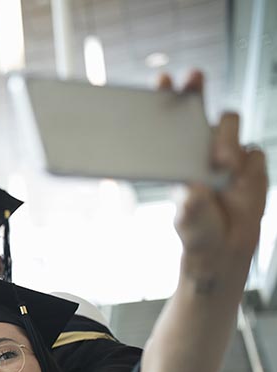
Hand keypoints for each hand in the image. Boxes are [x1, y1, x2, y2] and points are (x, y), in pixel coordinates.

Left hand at [160, 71, 267, 282]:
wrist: (226, 248)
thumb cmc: (197, 229)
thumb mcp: (187, 217)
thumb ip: (192, 203)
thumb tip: (196, 190)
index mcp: (177, 155)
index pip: (171, 121)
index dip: (167, 97)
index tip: (162, 80)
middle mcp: (201, 148)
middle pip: (201, 107)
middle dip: (197, 89)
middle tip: (193, 78)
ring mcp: (228, 152)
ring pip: (231, 124)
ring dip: (226, 140)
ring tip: (222, 167)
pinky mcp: (251, 163)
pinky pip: (254, 152)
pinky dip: (248, 167)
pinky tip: (239, 185)